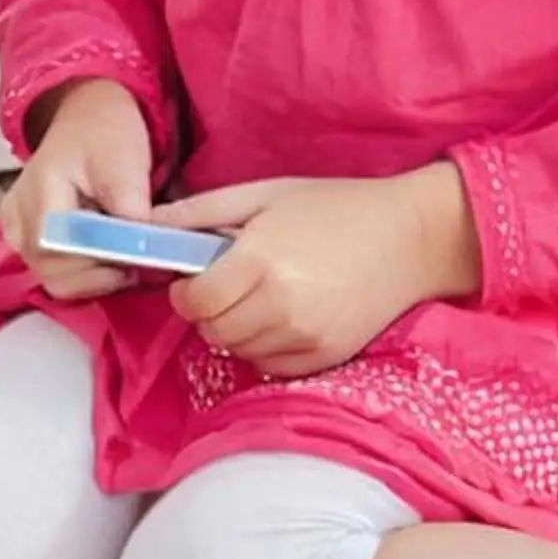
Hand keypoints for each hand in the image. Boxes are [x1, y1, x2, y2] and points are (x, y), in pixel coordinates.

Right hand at [0, 79, 154, 300]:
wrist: (86, 115)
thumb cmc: (106, 131)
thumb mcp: (127, 164)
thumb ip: (130, 213)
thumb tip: (139, 256)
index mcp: (40, 190)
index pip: (57, 252)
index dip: (95, 267)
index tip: (132, 261)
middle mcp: (17, 215)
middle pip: (51, 273)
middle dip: (96, 275)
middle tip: (131, 260)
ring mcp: (15, 229)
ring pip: (50, 280)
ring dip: (90, 278)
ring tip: (118, 255)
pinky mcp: (21, 238)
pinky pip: (49, 273)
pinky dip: (79, 274)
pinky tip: (99, 255)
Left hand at [152, 164, 482, 376]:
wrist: (412, 238)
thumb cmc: (336, 208)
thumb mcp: (265, 194)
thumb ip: (201, 212)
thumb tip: (144, 224)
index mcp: (261, 260)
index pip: (193, 301)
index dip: (188, 291)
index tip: (201, 278)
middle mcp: (279, 305)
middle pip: (211, 330)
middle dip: (211, 310)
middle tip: (236, 285)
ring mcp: (302, 336)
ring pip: (236, 349)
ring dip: (239, 328)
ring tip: (267, 295)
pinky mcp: (320, 358)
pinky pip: (267, 364)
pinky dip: (267, 345)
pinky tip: (289, 315)